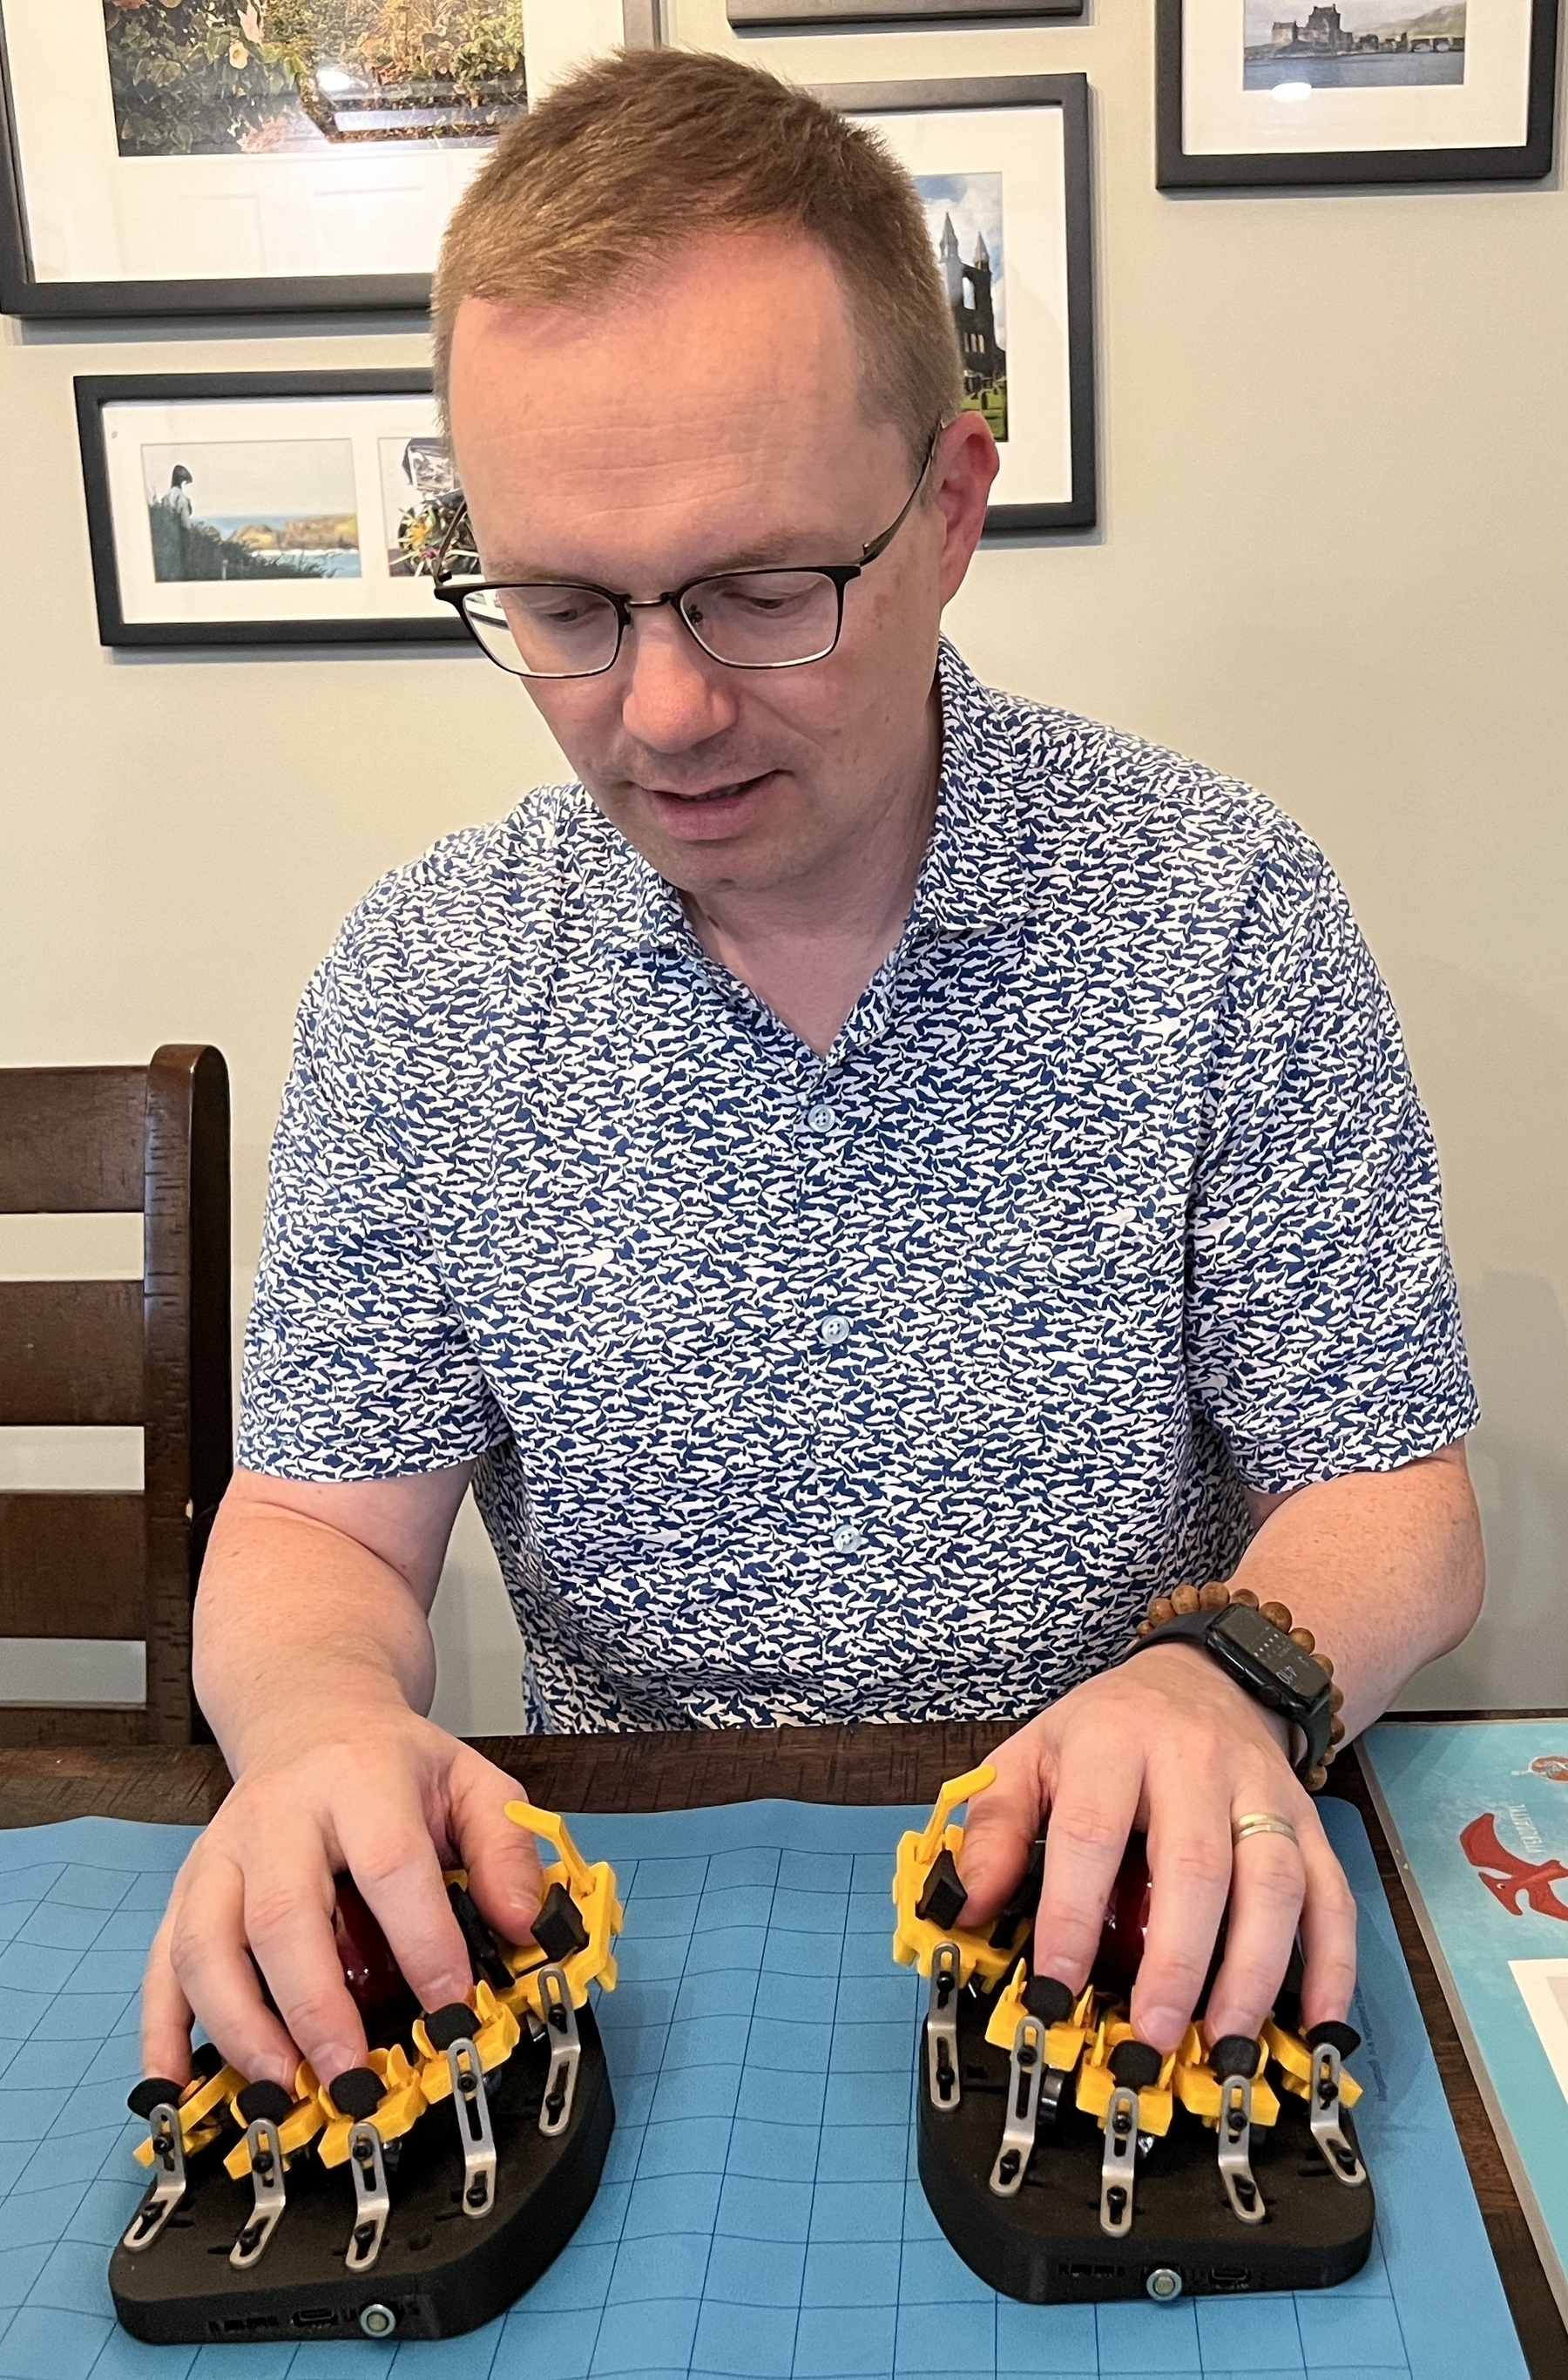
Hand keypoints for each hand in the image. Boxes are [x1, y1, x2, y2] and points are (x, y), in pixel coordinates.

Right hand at [141, 1705, 542, 2091]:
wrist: (311, 1714)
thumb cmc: (393, 1763)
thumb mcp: (471, 1782)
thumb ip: (508, 1849)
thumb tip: (525, 1926)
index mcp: (360, 1780)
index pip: (391, 1865)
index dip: (423, 1942)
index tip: (450, 2009)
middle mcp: (279, 1814)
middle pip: (281, 1914)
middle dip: (314, 2008)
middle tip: (350, 2077)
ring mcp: (222, 1852)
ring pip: (205, 1943)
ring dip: (238, 2026)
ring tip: (281, 2086)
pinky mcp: (189, 1886)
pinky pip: (162, 1961)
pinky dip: (162, 2028)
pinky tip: (175, 2081)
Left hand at [956, 1643, 1356, 2052]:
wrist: (1201, 1677)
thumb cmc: (1108, 1731)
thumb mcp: (1032, 1755)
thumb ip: (993, 1826)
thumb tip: (964, 1905)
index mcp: (1112, 1741)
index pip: (1090, 1833)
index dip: (1071, 1916)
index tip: (1055, 1987)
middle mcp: (1196, 1760)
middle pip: (1194, 1864)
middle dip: (1175, 1960)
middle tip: (1152, 2035)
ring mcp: (1262, 1790)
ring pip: (1273, 1882)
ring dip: (1254, 1971)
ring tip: (1225, 2041)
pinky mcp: (1309, 1820)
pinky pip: (1331, 1893)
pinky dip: (1332, 1963)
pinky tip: (1317, 2021)